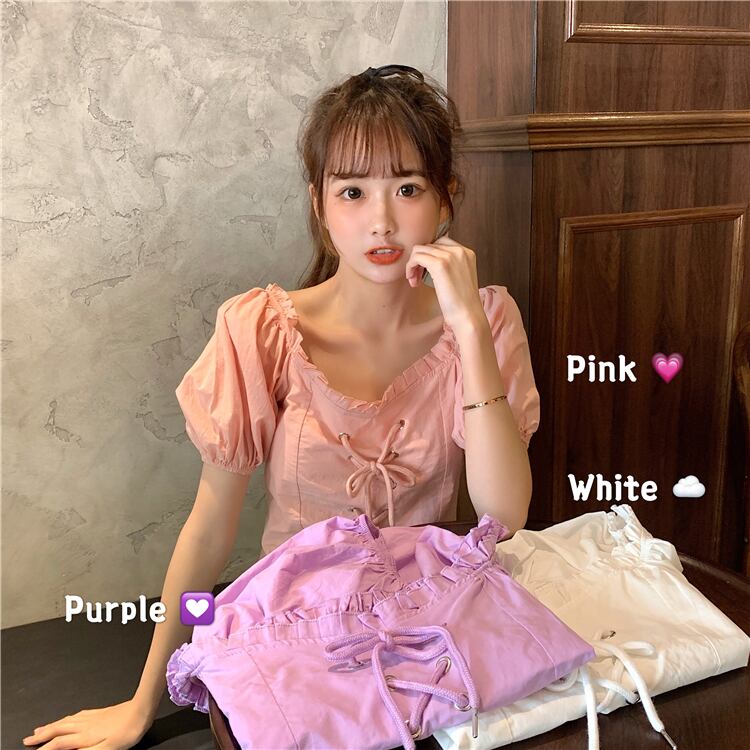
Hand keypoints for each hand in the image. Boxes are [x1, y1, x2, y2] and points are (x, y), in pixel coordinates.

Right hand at [22, 699, 151, 749]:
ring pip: (67, 721)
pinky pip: (77, 715)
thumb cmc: (128, 731)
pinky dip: (67, 718)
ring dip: (52, 725)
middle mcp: (86, 724)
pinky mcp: (100, 712)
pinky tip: (69, 718)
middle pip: (59, 729)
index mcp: (86, 735)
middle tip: (29, 738)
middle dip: (43, 734)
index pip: (60, 743)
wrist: (141, 709)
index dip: (46, 748)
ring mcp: (93, 716)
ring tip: (41, 728)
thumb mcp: (107, 749)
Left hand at [405, 235, 485, 333]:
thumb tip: (428, 259)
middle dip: (419, 260)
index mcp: (467, 252)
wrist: (468, 315)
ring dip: (413, 264)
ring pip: (420, 249)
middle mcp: (460, 250)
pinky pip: (416, 257)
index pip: (440, 242)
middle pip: (429, 245)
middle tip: (417, 278)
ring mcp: (450, 256)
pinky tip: (413, 281)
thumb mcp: (459, 276)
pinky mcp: (440, 265)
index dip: (428, 255)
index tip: (424, 271)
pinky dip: (410, 267)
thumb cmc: (462, 302)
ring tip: (414, 280)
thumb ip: (450, 265)